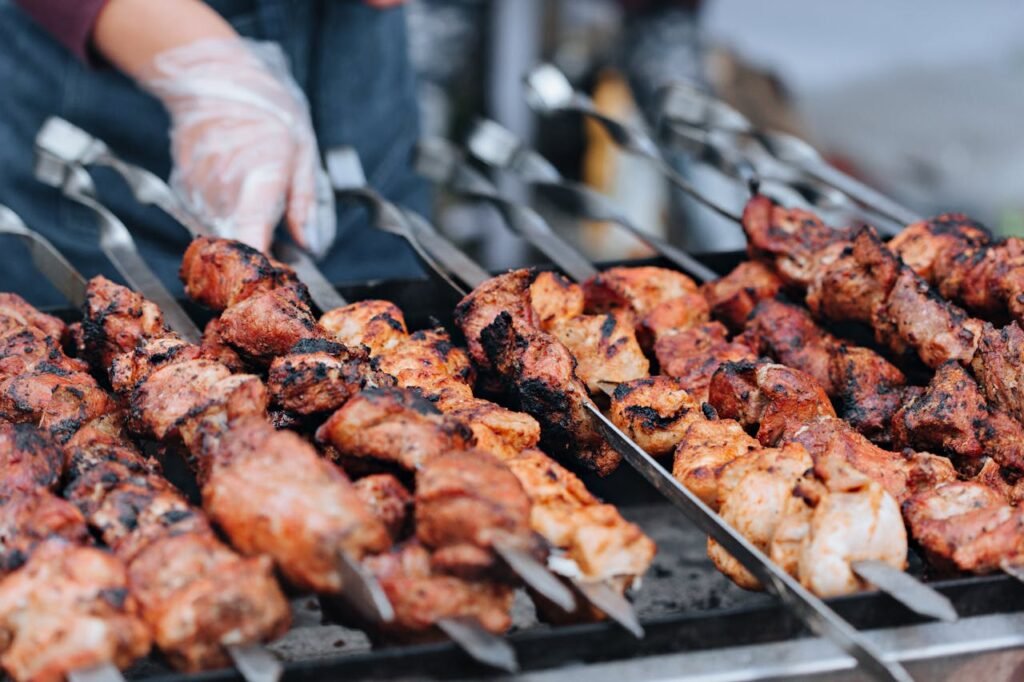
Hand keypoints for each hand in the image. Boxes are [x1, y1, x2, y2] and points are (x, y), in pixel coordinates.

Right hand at [139, 38, 334, 255]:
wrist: (215, 80)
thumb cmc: (267, 113)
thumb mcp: (303, 155)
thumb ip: (305, 205)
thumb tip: (311, 245)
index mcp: (257, 185)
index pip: (252, 243)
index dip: (263, 267)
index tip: (278, 275)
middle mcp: (221, 194)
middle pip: (238, 246)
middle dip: (257, 255)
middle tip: (279, 249)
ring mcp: (197, 193)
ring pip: (221, 234)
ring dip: (240, 231)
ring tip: (255, 201)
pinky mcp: (183, 190)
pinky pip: (206, 217)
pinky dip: (223, 215)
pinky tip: (234, 189)